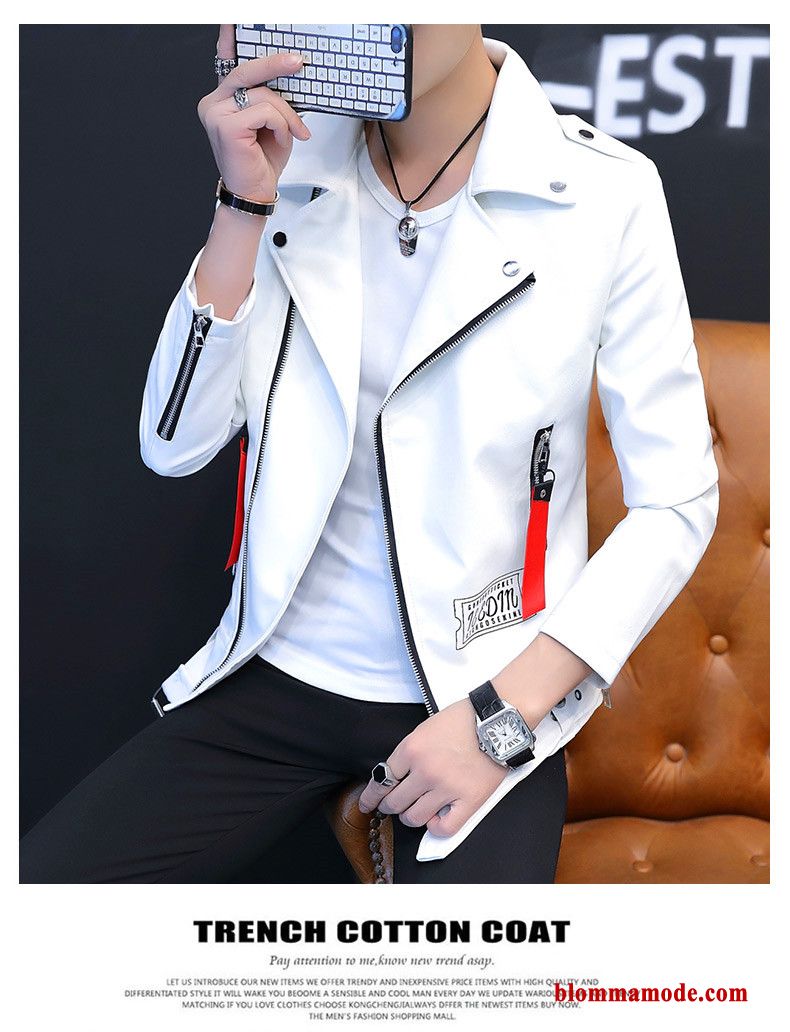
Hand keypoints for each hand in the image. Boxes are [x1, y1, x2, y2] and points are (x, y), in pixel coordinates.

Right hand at [196, 25, 311, 202]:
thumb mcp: (271, 122)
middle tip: (298, 62)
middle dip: (276, 64)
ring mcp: (216, 114)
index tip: (233, 19)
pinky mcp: (226, 126)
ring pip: (264, 95)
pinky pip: (265, 111)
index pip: (226, 62)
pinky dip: (281, 125)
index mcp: (222, 99)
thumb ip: (271, 98)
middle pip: (247, 71)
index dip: (229, 39)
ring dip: (287, 115)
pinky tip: (279, 139)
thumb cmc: (261, 159)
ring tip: (294, 132)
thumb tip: (288, 72)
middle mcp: (214, 103)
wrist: (255, 193)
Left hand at [358, 697, 508, 837]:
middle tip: (393, 806)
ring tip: (416, 810)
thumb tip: (396, 776)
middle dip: (389, 807)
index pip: (382, 780)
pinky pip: (444, 828)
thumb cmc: (462, 719)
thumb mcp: (425, 729)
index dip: (371, 796)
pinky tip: (437, 816)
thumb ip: (409, 752)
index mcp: (411, 749)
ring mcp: (446, 787)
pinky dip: (436, 826)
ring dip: (410, 817)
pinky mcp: (468, 800)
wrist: (496, 720)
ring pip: (414, 818)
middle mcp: (425, 771)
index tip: (367, 804)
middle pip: (394, 802)